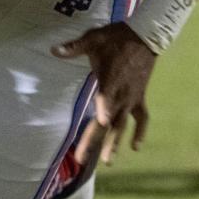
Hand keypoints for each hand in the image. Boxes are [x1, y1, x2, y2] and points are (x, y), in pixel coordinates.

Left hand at [53, 23, 155, 163]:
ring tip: (107, 162)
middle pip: (107, 121)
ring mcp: (131, 98)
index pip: (105, 97)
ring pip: (122, 125)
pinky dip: (140, 132)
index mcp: (109, 80)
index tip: (102, 121)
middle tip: (80, 159)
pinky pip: (142, 118)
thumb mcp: (93, 39)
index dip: (103, 108)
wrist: (145, 36)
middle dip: (93, 140)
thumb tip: (53, 50)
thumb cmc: (116, 38)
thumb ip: (74, 47)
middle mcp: (121, 94)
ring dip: (114, 144)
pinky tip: (135, 147)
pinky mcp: (139, 98)